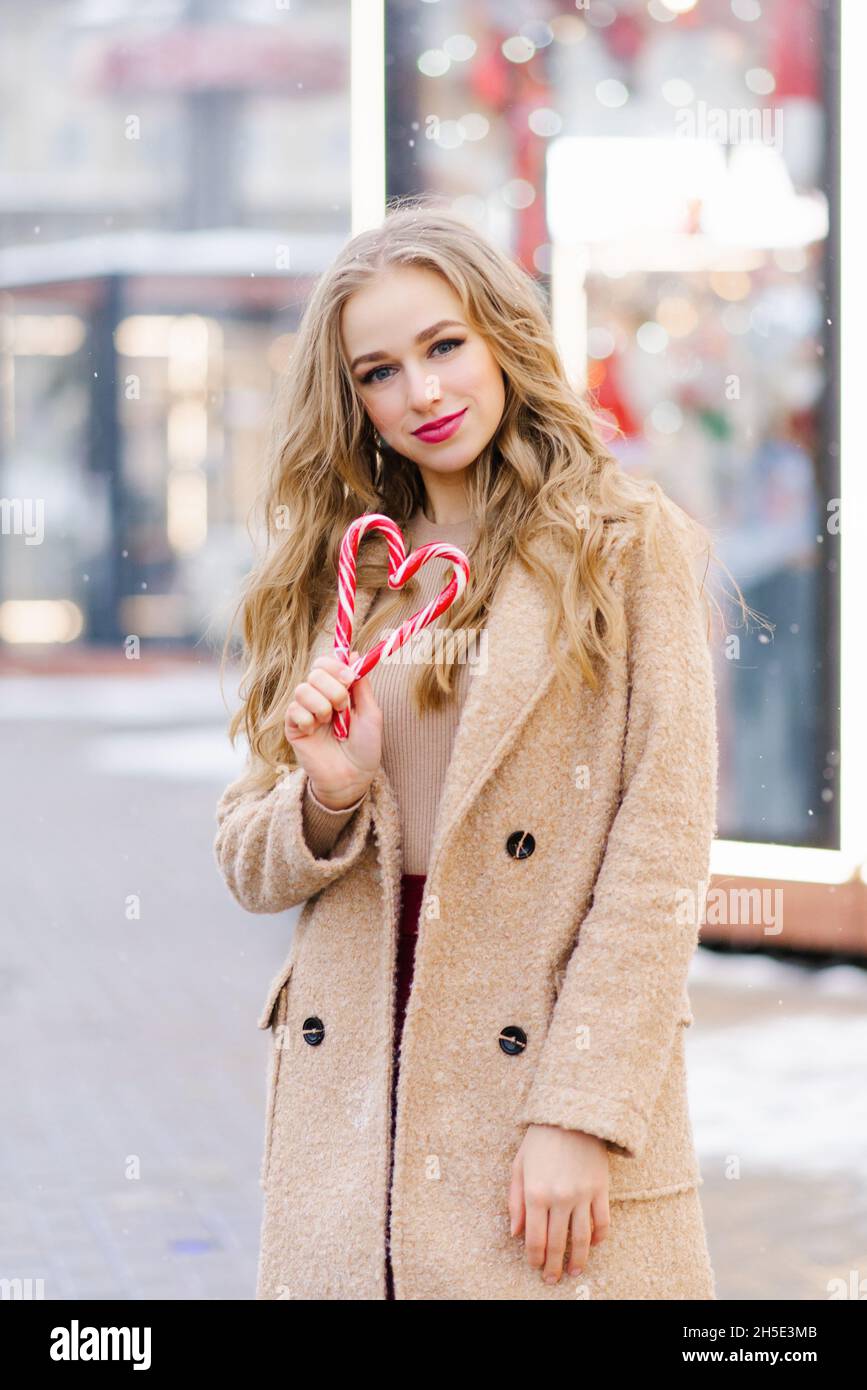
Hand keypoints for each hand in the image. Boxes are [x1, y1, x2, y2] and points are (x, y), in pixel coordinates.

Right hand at [284, 651, 381, 804]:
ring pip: (303, 689)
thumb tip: (356, 654)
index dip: (336, 665)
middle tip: (343, 707)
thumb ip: (361, 685)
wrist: (353, 777)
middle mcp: (319, 697)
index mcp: (337, 690)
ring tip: (330, 724)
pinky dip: (308, 719)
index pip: (326, 663)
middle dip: (333, 688)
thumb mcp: (371, 712)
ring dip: (322, 706)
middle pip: (315, 671)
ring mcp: (304, 711)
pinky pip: (294, 710)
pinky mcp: (292, 727)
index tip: (349, 678)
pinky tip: (314, 732)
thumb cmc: (365, 747)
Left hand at [509, 1124, 609, 1284]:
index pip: (535, 1238)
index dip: (534, 1258)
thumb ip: (515, 1201)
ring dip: (578, 1260)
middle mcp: (559, 1198)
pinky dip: (598, 1238)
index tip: (535, 1267)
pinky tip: (593, 1245)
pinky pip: (602, 1222)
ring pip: (582, 1239)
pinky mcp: (601, 1189)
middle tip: (552, 1279)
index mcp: (535, 1193)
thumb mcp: (519, 1166)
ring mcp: (582, 1195)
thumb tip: (515, 1233)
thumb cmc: (540, 1140)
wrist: (571, 1114)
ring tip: (574, 1271)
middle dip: (553, 1265)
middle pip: (557, 1243)